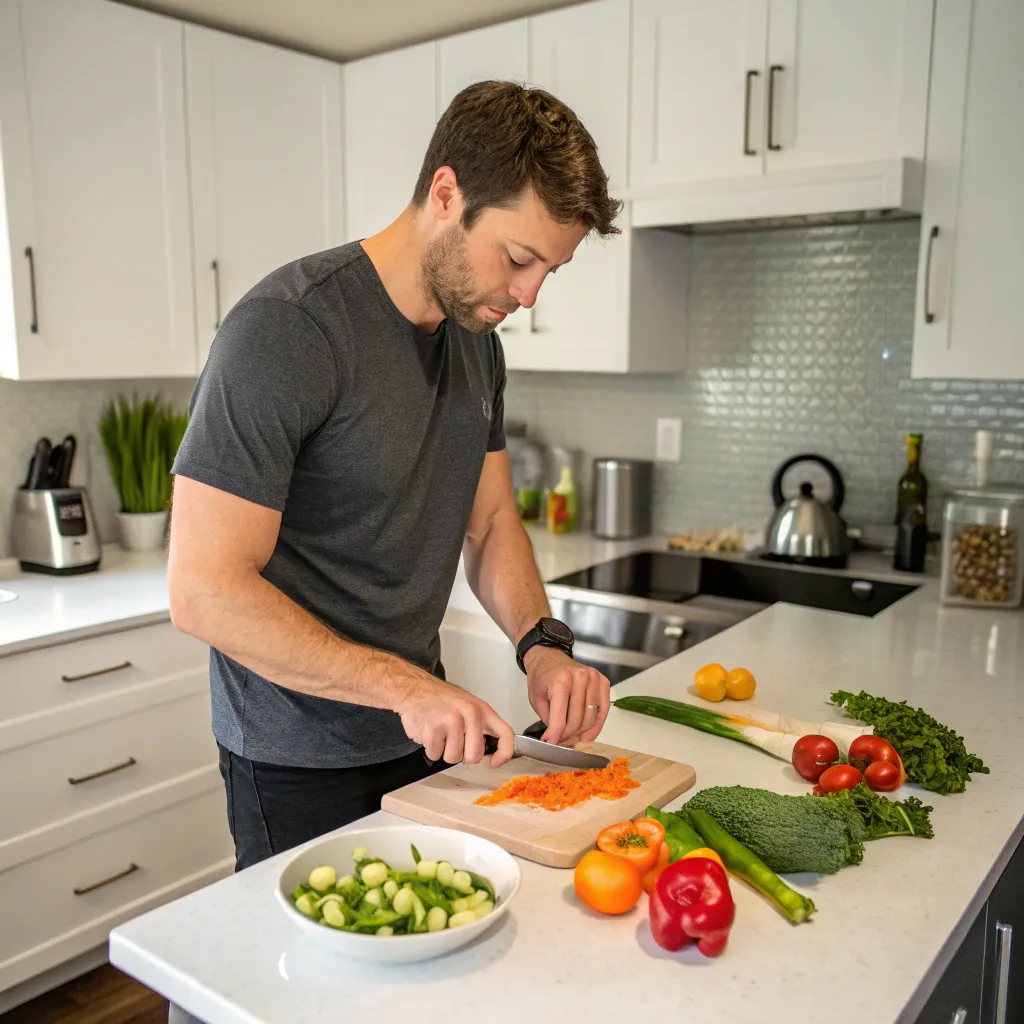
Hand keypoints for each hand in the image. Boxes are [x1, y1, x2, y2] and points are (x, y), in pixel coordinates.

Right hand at [395, 671, 515, 767]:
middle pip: (474, 756)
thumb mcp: (468, 705)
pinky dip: (430, 748)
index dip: (503, 753)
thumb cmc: (440, 699)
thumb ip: (480, 726)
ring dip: (443, 751)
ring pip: (452, 758)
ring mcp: (451, 722)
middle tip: (454, 741)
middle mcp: (470, 714)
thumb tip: (491, 751)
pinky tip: (429, 732)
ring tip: (440, 733)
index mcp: (482, 709)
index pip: (505, 734)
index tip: (494, 762)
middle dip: (462, 755)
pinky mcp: (433, 729)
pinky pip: (435, 755)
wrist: (414, 688)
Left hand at [524, 646, 610, 745]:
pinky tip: (588, 734)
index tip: (551, 745)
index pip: (560, 720)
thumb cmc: (542, 677)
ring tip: (572, 738)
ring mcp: (594, 679)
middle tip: (561, 742)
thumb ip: (548, 720)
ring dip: (581, 733)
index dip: (555, 737)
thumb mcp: (536, 700)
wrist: (548, 657)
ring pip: (591, 719)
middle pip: (577, 722)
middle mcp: (580, 678)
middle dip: (568, 737)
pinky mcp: (603, 681)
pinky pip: (603, 710)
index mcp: (560, 682)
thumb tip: (556, 741)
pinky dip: (596, 725)